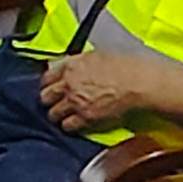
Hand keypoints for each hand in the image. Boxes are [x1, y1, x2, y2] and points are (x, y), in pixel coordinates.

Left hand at [38, 51, 158, 132]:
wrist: (137, 82)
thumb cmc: (124, 66)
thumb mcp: (95, 55)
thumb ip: (77, 62)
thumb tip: (66, 66)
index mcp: (71, 66)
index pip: (46, 77)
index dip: (47, 84)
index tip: (49, 87)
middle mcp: (69, 84)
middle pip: (45, 96)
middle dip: (48, 100)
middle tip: (54, 103)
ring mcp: (75, 102)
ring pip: (53, 113)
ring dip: (57, 115)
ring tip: (62, 115)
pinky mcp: (86, 117)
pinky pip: (68, 126)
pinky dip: (69, 126)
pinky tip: (73, 124)